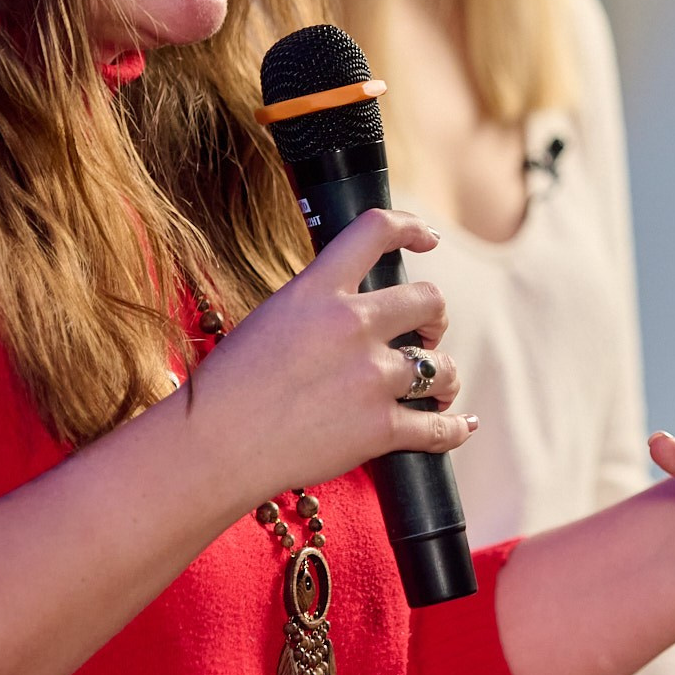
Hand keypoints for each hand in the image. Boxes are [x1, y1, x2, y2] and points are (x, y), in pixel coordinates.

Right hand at [193, 209, 472, 499]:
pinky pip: (439, 426)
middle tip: (425, 335)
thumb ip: (318, 304)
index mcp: (318, 289)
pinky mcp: (380, 429)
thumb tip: (360, 306)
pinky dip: (455, 427)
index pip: (375, 231)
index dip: (411, 228)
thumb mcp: (271, 317)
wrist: (213, 446)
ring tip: (436, 388)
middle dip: (434, 319)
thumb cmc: (229, 386)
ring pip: (441, 366)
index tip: (428, 240)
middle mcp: (352, 324)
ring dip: (443, 377)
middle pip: (430, 300)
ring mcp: (371, 377)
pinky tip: (461, 423)